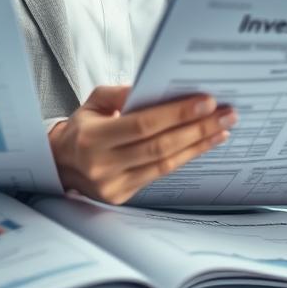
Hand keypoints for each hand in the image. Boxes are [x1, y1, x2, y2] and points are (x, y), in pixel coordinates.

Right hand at [48, 85, 237, 204]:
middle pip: (160, 146)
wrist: (59, 165)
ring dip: (198, 145)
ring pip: (165, 164)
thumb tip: (154, 89)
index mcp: (94, 137)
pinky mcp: (124, 197)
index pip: (143, 124)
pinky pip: (160, 175)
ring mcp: (114, 186)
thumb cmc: (82, 127)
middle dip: (198, 129)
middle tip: (226, 114)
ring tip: (222, 129)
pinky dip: (184, 158)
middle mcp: (103, 165)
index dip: (177, 114)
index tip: (206, 102)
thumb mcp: (93, 103)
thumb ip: (120, 94)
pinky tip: (202, 145)